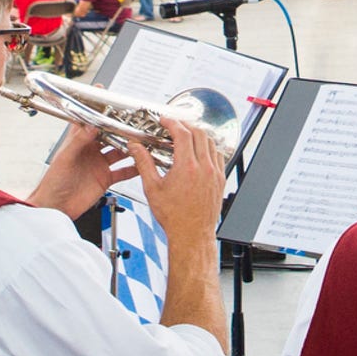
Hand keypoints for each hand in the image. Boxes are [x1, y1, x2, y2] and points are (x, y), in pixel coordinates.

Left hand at [27, 121, 138, 217]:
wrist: (55, 207)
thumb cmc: (53, 183)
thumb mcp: (64, 158)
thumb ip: (78, 141)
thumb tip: (92, 126)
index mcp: (79, 143)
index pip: (93, 126)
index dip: (104, 119)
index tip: (117, 114)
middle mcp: (91, 152)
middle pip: (110, 138)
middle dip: (122, 133)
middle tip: (135, 128)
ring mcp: (99, 165)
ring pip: (119, 153)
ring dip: (130, 149)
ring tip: (142, 144)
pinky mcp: (105, 179)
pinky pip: (122, 172)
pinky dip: (132, 169)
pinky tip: (141, 166)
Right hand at [136, 112, 226, 238]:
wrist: (191, 234)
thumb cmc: (174, 217)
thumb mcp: (153, 188)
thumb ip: (143, 164)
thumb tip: (136, 149)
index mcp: (187, 167)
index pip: (183, 133)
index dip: (173, 123)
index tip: (166, 121)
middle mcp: (204, 168)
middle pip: (199, 133)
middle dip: (186, 125)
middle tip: (175, 126)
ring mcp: (215, 174)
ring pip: (211, 143)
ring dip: (199, 135)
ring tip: (187, 137)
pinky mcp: (220, 180)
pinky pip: (218, 156)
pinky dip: (209, 148)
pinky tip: (200, 153)